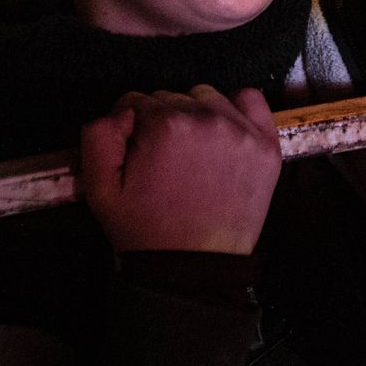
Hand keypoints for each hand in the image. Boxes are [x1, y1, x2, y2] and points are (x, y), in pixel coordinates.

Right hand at [80, 85, 282, 255]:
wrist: (194, 268)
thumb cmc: (148, 231)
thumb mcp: (100, 189)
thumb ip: (99, 135)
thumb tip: (121, 111)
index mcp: (166, 125)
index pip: (138, 101)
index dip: (132, 128)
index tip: (137, 152)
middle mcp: (207, 119)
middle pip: (173, 97)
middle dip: (162, 122)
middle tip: (163, 160)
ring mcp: (242, 131)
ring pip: (208, 97)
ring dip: (196, 115)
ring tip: (192, 153)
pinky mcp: (266, 145)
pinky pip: (251, 101)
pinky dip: (237, 110)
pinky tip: (224, 135)